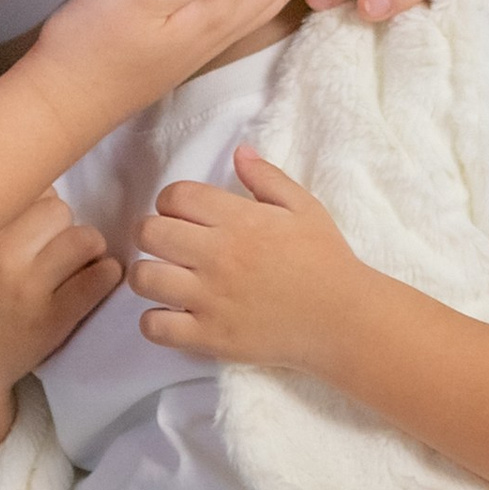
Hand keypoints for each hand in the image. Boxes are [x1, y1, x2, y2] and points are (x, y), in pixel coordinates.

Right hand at [0, 192, 120, 412]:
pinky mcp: (52, 320)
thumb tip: (38, 183)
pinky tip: (94, 279)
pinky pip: (98, 280)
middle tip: (52, 245)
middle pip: (59, 209)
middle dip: (61, 225)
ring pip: (84, 239)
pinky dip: (105, 275)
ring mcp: (27, 289)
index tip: (32, 220)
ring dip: (86, 248)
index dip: (36, 202)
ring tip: (75, 262)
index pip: (26, 188)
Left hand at [132, 149, 369, 370]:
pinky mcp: (211, 337)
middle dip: (153, 234)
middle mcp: (218, 257)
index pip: (175, 196)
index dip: (172, 201)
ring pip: (144, 278)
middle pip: (148, 232)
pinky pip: (156, 327)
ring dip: (149, 276)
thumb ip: (267, 177)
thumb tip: (238, 151)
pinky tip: (174, 314)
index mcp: (239, 221)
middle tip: (171, 245)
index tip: (183, 214)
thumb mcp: (304, 208)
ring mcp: (211, 299)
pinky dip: (156, 322)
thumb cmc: (325, 260)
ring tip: (168, 279)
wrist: (345, 320)